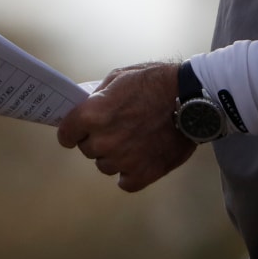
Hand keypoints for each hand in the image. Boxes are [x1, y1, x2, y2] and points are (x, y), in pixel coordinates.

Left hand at [57, 61, 195, 191]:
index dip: (72, 130)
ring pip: (105, 166)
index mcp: (93, 115)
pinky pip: (124, 181)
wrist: (191, 98)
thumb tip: (86, 109)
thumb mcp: (120, 76)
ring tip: (134, 139)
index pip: (65, 134)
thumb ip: (98, 96)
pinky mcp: (142, 175)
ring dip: (114, 155)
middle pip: (87, 149)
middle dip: (97, 139)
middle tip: (117, 127)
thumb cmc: (155, 81)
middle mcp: (103, 141)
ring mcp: (122, 161)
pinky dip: (131, 172)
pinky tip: (141, 156)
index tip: (78, 129)